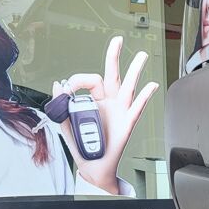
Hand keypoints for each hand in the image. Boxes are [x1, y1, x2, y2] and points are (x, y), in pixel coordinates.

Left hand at [53, 36, 159, 194]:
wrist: (94, 168)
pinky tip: (151, 86)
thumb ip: (61, 105)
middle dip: (115, 56)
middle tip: (118, 40)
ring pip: (129, 86)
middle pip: (113, 75)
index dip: (77, 80)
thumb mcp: (66, 124)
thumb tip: (57, 85)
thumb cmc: (84, 147)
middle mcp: (109, 103)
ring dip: (135, 70)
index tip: (67, 89)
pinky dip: (145, 96)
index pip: (90, 80)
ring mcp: (120, 112)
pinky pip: (137, 108)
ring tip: (142, 55)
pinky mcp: (127, 124)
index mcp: (94, 102)